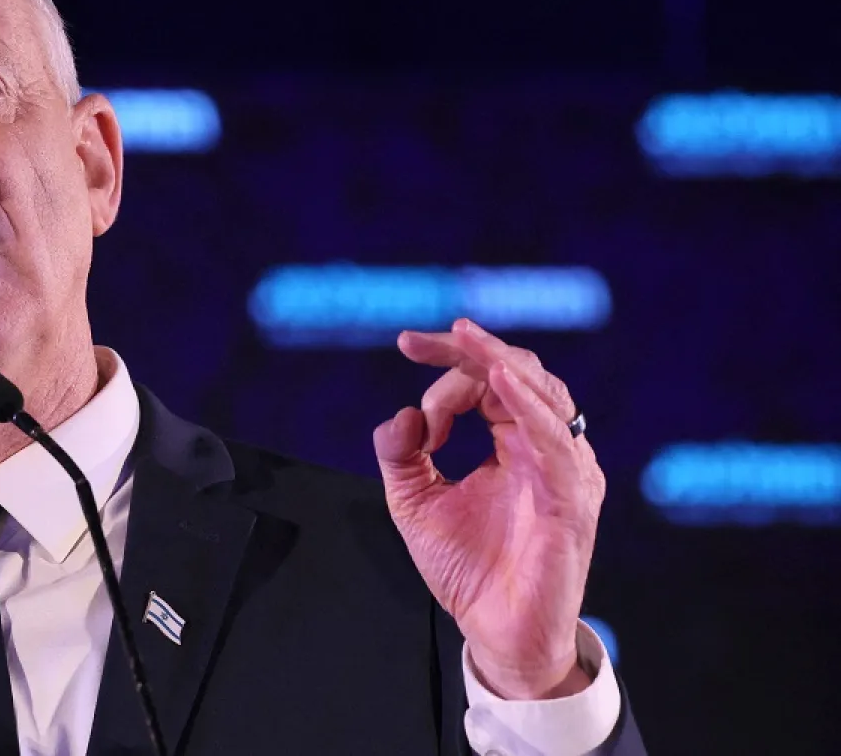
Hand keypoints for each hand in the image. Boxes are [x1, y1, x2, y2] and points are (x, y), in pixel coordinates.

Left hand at [371, 318, 604, 698]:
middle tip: (420, 341)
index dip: (449, 357)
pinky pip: (555, 442)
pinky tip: (499, 383)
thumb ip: (402, 456)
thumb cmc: (468, 571)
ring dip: (499, 363)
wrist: (497, 634)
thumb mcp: (415, 502)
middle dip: (470, 349)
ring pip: (543, 395)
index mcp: (514, 443)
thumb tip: (402, 414)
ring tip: (464, 340)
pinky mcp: (571, 500)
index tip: (406, 343)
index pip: (489, 378)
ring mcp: (565, 471)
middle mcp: (545, 449)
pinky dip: (527, 407)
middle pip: (518, 373)